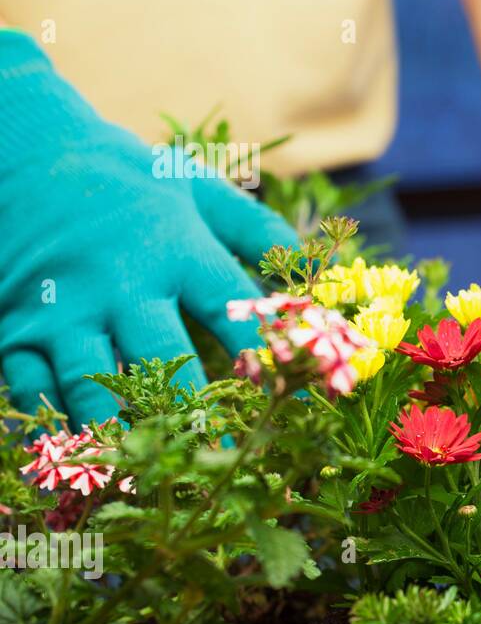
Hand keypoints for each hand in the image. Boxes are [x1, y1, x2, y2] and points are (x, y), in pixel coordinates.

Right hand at [0, 31, 296, 424]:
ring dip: (124, 434)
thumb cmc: (124, 175)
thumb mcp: (194, 185)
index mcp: (176, 250)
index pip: (233, 313)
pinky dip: (53, 425)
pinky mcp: (13, 324)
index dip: (267, 358)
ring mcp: (63, 308)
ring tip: (152, 473)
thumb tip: (309, 267)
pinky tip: (76, 458)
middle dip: (196, 415)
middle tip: (224, 459)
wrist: (21, 150)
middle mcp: (121, 283)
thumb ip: (254, 229)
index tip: (294, 399)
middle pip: (164, 362)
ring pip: (93, 387)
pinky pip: (30, 387)